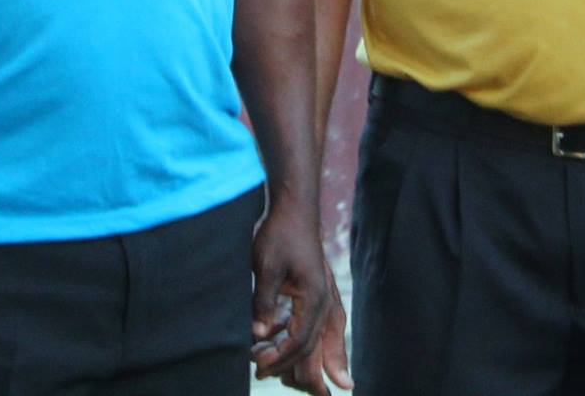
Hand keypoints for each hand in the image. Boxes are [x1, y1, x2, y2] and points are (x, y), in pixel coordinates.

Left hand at [248, 194, 332, 383]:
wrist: (294, 206)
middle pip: (320, 349)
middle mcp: (326, 303)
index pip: (300, 342)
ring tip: (308, 384)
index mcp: (315, 299)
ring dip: (313, 361)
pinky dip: (311, 342)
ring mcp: (326, 297)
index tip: (258, 367)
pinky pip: (321, 327)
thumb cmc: (279, 233)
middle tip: (297, 389)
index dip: (280, 359)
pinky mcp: (319, 292)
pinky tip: (301, 350)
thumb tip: (259, 335)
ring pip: (326, 341)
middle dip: (306, 372)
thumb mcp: (266, 266)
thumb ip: (264, 302)